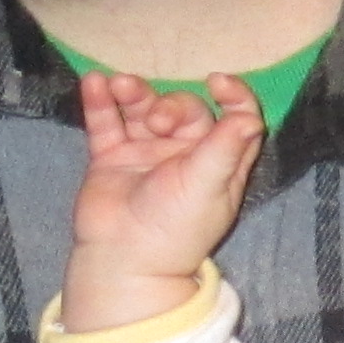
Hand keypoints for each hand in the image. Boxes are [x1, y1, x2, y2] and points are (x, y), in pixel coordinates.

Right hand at [64, 73, 267, 335]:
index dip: (232, 96)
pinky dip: (99, 101)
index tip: (218, 83)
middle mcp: (183, 155)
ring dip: (133, 93)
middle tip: (157, 120)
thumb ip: (226, 148)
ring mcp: (145, 154)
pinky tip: (93, 82)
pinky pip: (106, 122)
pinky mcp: (111, 157)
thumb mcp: (207, 185)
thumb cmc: (174, 228)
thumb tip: (250, 116)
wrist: (123, 260)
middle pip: (184, 109)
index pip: (234, 118)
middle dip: (170, 105)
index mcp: (217, 163)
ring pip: (143, 110)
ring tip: (119, 85)